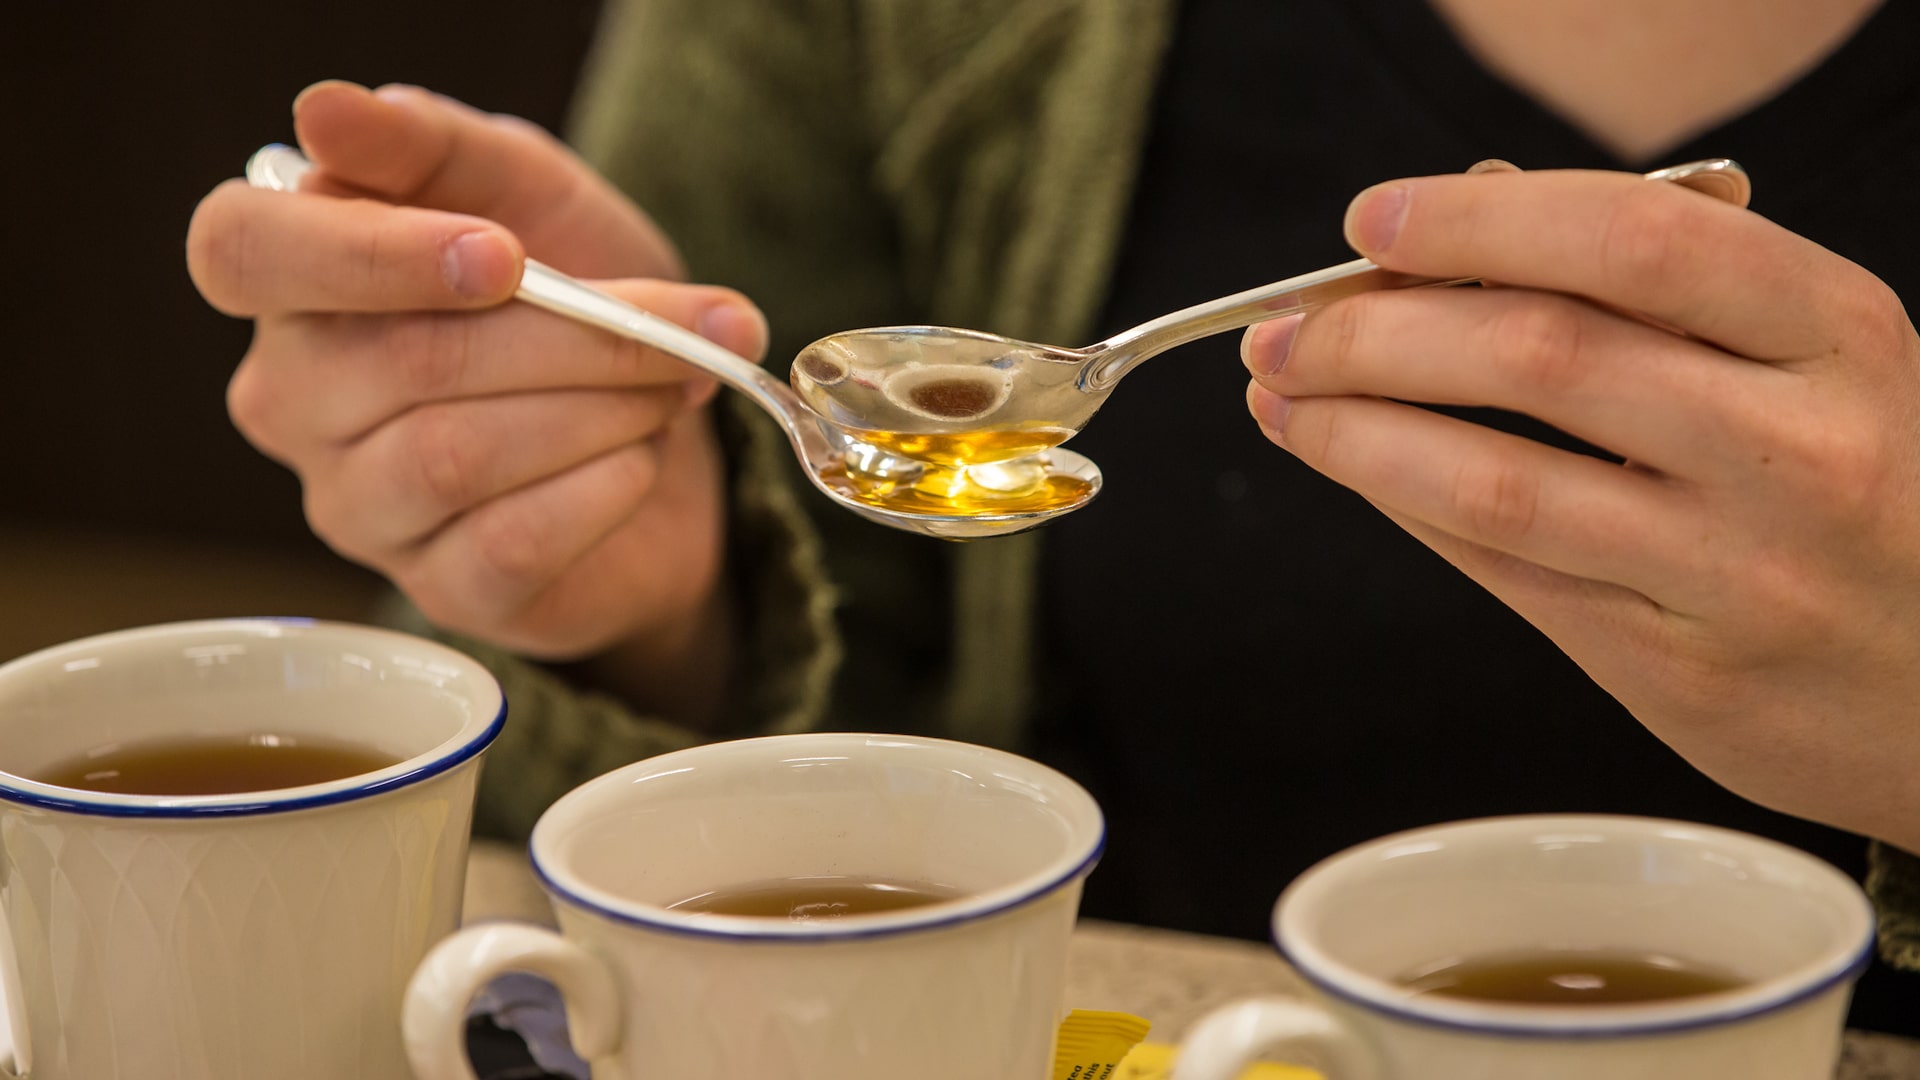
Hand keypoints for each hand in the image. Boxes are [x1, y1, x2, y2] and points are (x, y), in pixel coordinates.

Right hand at [188, 82, 766, 715]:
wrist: (666, 435)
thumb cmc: (576, 297)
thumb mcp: (528, 191)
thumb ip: (436, 147)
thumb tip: (326, 111)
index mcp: (293, 282)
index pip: (244, 253)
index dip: (370, 254)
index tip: (502, 255)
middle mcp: (296, 399)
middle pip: (406, 360)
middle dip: (573, 335)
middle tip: (680, 328)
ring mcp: (358, 506)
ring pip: (458, 454)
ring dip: (599, 409)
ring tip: (670, 389)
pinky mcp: (442, 590)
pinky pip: (511, 542)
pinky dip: (603, 489)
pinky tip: (641, 460)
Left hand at [1241, 168, 1919, 852]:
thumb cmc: (1878, 492)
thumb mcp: (1815, 357)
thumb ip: (1660, 282)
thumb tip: (1473, 207)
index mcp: (1839, 334)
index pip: (1634, 239)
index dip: (1477, 222)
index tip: (1370, 222)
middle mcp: (1798, 449)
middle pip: (1540, 355)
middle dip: (1375, 332)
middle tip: (1281, 328)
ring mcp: (1739, 572)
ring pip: (1500, 481)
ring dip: (1358, 432)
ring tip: (1283, 401)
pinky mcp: (1679, 670)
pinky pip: (1508, 574)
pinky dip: (1409, 509)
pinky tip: (1355, 469)